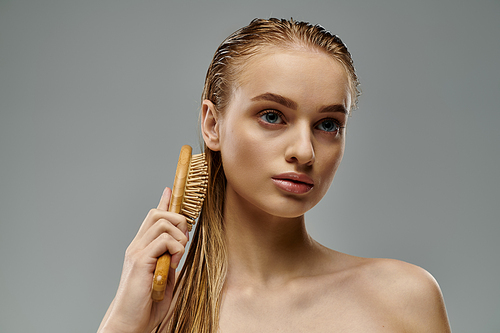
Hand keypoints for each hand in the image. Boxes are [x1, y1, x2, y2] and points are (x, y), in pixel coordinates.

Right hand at [98, 187, 188, 332]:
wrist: (130, 322)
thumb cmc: (148, 302)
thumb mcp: (165, 275)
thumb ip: (171, 258)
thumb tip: (179, 245)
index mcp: (142, 247)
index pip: (152, 217)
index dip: (163, 202)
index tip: (170, 190)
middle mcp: (137, 246)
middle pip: (158, 214)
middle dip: (179, 220)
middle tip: (184, 241)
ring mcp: (137, 252)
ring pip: (162, 223)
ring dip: (178, 236)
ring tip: (178, 255)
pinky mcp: (140, 261)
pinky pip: (163, 241)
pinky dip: (175, 248)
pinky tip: (173, 262)